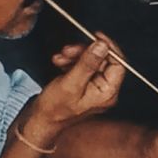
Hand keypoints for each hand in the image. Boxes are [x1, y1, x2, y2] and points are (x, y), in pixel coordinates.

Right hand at [22, 33, 125, 149]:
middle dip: (84, 51)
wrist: (39, 120)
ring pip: (91, 59)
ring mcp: (95, 86)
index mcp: (107, 93)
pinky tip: (60, 62)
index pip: (118, 64)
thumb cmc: (54, 109)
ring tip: (61, 57)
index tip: (96, 36)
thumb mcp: (70, 84)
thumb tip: (102, 45)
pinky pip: (83, 64)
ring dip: (75, 54)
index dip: (108, 48)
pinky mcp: (85, 82)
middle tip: (68, 50)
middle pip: (103, 59)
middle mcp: (105, 90)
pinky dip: (71, 60)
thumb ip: (87, 63)